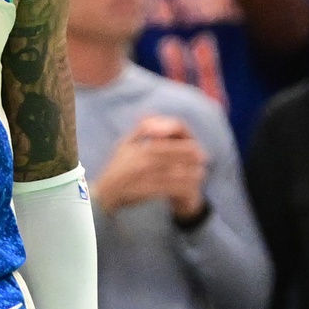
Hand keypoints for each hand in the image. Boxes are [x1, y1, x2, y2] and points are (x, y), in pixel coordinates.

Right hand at [90, 116, 206, 217]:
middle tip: (203, 160)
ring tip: (200, 174)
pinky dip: (181, 187)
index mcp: (138, 148)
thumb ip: (141, 130)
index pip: (166, 144)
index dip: (184, 146)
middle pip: (172, 157)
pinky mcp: (145, 192)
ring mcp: (143, 177)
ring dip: (190, 174)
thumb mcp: (125, 144)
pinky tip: (190, 187)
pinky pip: (168, 189)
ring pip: (173, 174)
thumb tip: (152, 115)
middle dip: (191, 158)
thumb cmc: (117, 167)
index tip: (197, 148)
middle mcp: (141, 160)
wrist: (104, 194)